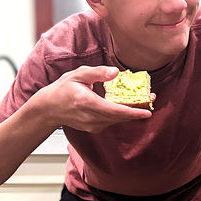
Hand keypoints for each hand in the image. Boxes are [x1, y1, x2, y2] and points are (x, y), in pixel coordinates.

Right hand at [30, 65, 151, 132]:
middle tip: (151, 98)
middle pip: (120, 117)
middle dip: (137, 109)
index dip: (133, 112)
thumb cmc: (63, 89)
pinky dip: (121, 114)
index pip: (114, 111)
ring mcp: (92, 125)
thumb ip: (97, 73)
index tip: (147, 112)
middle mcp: (91, 118)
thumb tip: (116, 72)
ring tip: (143, 100)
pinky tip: (126, 105)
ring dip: (130, 112)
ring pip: (117, 120)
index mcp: (88, 103)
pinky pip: (112, 121)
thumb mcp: (78, 75)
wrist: (49, 109)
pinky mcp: (94, 128)